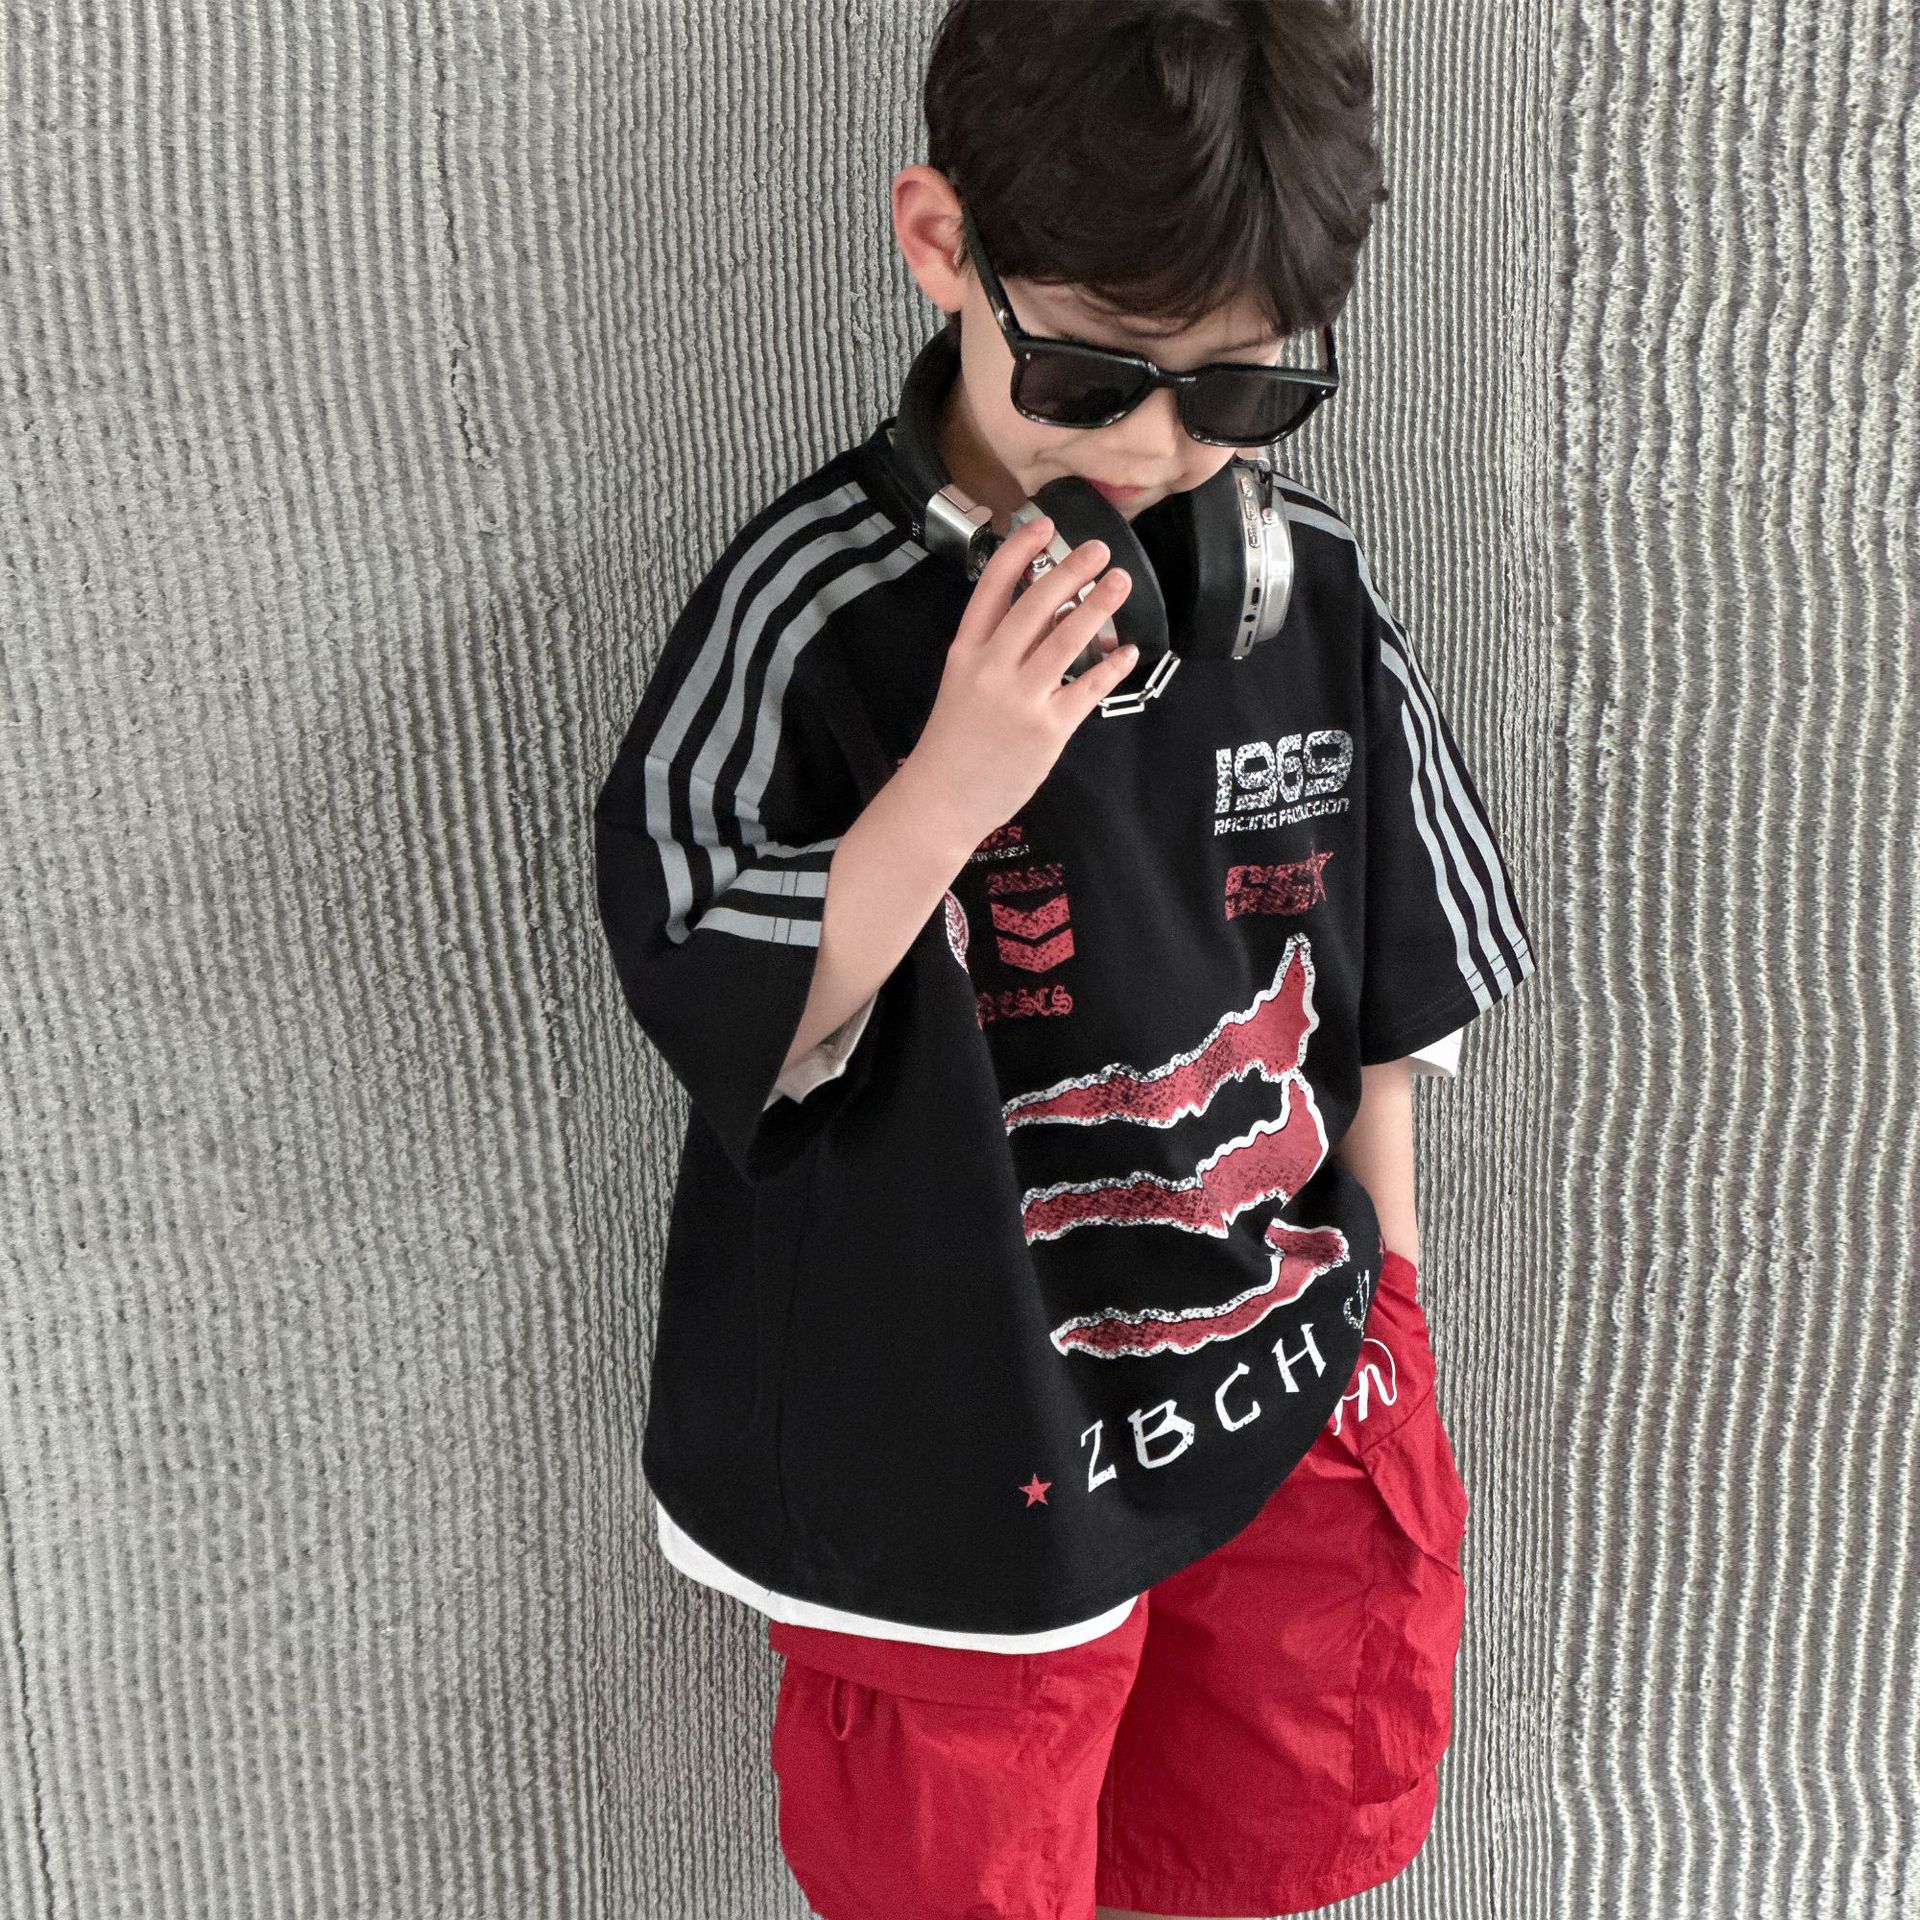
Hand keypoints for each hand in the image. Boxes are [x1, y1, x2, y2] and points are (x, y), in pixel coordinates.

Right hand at [902, 512, 1137, 842]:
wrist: (942, 799)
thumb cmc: (955, 741)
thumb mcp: (964, 684)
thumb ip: (1001, 649)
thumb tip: (1051, 612)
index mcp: (966, 652)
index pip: (992, 586)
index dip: (1020, 550)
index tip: (1043, 525)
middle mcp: (992, 669)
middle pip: (1035, 604)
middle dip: (1070, 570)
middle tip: (1098, 549)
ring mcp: (1021, 699)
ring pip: (1066, 639)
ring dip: (1098, 605)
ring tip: (1119, 582)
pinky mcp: (1047, 729)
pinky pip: (1087, 688)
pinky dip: (1110, 667)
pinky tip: (1126, 651)